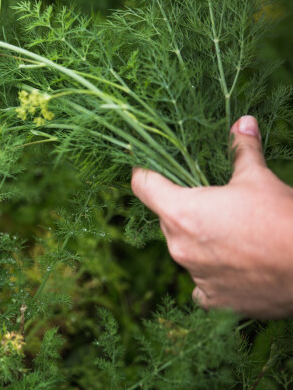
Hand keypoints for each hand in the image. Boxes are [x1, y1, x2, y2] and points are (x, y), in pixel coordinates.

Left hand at [131, 115, 292, 318]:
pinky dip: (211, 274)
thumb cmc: (282, 221)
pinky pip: (201, 285)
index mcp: (181, 212)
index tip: (149, 166)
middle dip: (183, 208)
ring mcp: (194, 275)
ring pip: (184, 250)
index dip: (145, 172)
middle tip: (210, 201)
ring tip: (232, 234)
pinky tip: (233, 265)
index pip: (143, 185)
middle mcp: (179, 246)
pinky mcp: (214, 300)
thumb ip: (242, 151)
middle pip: (166, 219)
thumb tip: (241, 123)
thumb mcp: (259, 179)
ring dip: (200, 241)